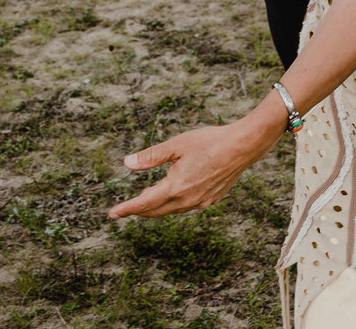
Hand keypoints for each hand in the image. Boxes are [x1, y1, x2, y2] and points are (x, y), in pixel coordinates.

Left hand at [107, 117, 274, 219]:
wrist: (243, 146)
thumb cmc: (210, 141)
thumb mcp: (177, 144)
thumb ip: (151, 156)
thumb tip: (127, 163)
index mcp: (176, 186)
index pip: (144, 203)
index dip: (127, 209)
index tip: (112, 214)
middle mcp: (187, 199)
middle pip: (156, 211)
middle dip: (139, 210)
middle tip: (124, 209)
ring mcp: (200, 202)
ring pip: (171, 211)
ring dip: (156, 208)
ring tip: (145, 201)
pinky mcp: (211, 200)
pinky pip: (186, 207)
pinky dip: (173, 204)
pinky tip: (172, 196)